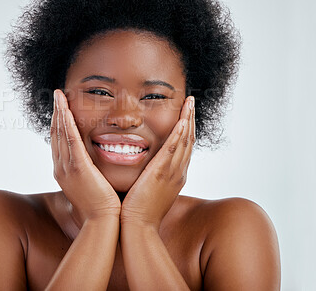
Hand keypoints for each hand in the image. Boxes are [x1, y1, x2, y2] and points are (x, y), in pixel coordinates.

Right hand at [50, 89, 120, 223]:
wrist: (102, 222)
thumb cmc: (101, 205)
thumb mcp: (91, 184)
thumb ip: (90, 170)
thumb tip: (96, 161)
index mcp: (64, 171)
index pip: (59, 141)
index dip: (59, 123)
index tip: (61, 108)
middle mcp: (61, 167)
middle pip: (56, 134)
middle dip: (56, 113)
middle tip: (57, 96)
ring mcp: (67, 167)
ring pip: (61, 134)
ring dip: (59, 113)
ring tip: (59, 96)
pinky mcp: (78, 168)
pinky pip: (70, 140)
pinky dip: (66, 124)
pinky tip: (65, 109)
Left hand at [120, 96, 195, 230]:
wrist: (138, 227)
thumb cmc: (139, 211)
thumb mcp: (150, 190)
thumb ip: (152, 176)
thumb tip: (146, 168)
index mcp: (175, 176)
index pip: (184, 147)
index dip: (186, 130)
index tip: (185, 115)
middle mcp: (178, 172)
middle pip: (188, 140)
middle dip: (190, 120)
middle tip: (191, 102)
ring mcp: (172, 173)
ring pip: (184, 141)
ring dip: (187, 120)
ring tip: (189, 103)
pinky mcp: (162, 173)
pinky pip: (173, 149)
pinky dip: (179, 134)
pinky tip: (182, 120)